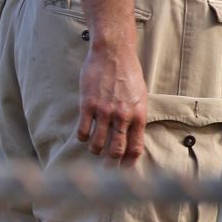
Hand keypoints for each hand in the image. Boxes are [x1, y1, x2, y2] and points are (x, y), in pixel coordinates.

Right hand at [78, 43, 147, 164]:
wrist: (113, 52)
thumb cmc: (128, 73)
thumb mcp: (140, 96)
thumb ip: (136, 116)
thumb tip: (131, 137)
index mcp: (138, 115)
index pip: (135, 148)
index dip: (128, 163)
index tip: (123, 168)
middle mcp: (122, 116)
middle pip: (115, 151)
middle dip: (110, 163)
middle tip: (106, 164)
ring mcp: (104, 111)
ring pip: (97, 144)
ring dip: (94, 150)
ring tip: (93, 148)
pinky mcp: (88, 105)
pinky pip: (82, 131)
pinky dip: (82, 137)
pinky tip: (83, 134)